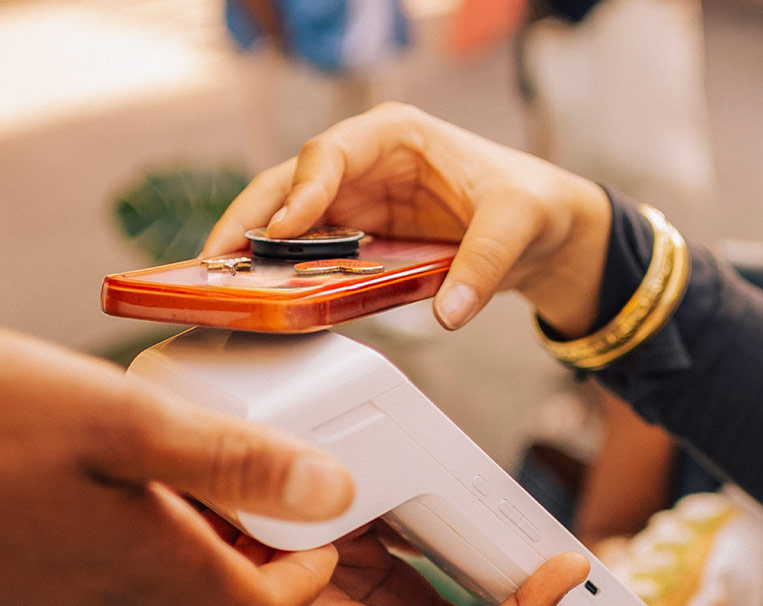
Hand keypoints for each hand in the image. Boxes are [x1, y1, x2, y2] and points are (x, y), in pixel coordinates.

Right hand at [0, 318, 354, 605]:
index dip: (314, 581)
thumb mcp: (107, 413)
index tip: (333, 527)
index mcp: (137, 568)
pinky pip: (104, 597)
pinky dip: (147, 566)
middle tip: (299, 533)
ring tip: (226, 509)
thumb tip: (331, 491)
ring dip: (212, 580)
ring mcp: (46, 602)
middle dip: (277, 595)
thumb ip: (227, 458)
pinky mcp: (4, 582)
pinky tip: (129, 501)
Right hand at [204, 103, 613, 335]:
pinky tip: (258, 299)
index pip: (329, 152)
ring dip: (253, 252)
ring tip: (220, 285)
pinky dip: (279, 274)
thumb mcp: (517, 225)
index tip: (283, 227)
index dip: (301, 190)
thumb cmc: (530, 203)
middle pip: (287, 184)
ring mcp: (354, 201)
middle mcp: (363, 163)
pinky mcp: (356, 238)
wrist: (545, 231)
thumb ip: (484, 264)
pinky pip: (306, 254)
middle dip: (249, 219)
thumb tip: (450, 312)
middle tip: (217, 259)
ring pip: (285, 221)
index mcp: (394, 135)